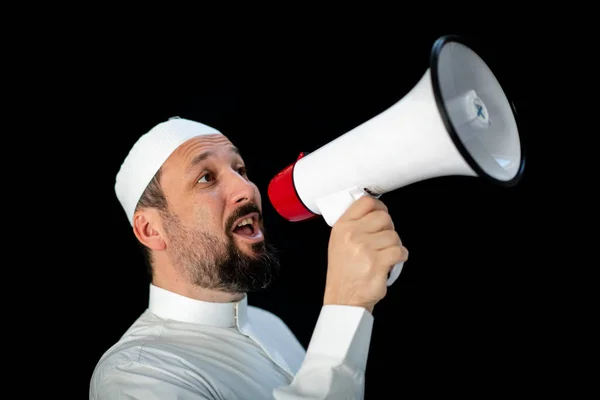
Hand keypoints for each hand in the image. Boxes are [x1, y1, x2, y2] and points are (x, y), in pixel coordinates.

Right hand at [323, 196, 408, 313]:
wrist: (344, 298)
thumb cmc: (344, 272)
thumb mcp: (339, 242)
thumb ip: (354, 224)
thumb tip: (374, 210)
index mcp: (342, 227)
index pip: (365, 202)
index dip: (379, 206)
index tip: (381, 212)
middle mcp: (352, 235)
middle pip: (383, 217)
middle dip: (388, 228)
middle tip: (384, 239)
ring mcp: (365, 249)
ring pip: (393, 235)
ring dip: (394, 245)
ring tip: (385, 254)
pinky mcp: (377, 263)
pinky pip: (399, 251)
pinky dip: (400, 256)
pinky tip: (391, 261)